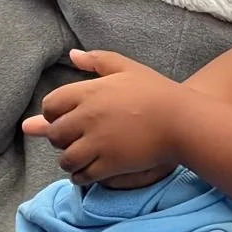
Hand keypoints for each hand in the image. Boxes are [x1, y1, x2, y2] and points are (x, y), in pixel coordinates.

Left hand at [22, 50, 185, 186]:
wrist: (180, 120)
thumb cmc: (154, 90)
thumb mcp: (125, 67)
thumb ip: (96, 60)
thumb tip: (72, 55)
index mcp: (88, 93)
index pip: (50, 105)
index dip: (52, 113)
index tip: (62, 117)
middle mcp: (87, 118)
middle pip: (55, 134)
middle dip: (58, 138)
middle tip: (70, 138)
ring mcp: (98, 143)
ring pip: (66, 159)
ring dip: (68, 159)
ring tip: (77, 157)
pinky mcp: (110, 165)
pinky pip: (83, 176)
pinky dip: (80, 176)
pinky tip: (86, 172)